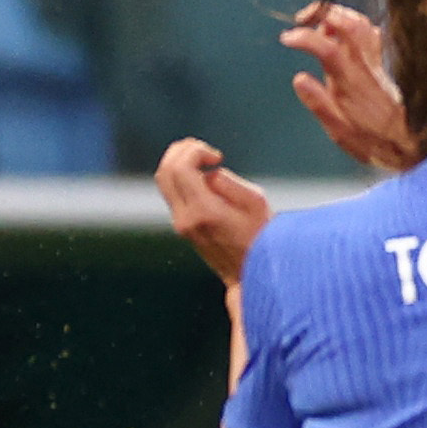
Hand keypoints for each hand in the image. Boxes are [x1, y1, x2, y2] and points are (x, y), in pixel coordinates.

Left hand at [155, 137, 273, 286]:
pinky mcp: (182, 227)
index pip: (181, 167)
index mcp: (204, 212)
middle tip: (205, 151)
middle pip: (166, 170)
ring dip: (179, 161)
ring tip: (202, 158)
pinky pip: (171, 191)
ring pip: (164, 180)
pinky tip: (202, 175)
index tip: (217, 157)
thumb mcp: (257, 203)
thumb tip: (209, 175)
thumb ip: (229, 182)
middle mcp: (186, 219)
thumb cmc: (262, 240)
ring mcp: (181, 225)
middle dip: (183, 151)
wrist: (251, 276)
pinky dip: (181, 175)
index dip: (196, 151)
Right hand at [282, 3, 414, 171]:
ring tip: (320, 24)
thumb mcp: (340, 131)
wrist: (411, 146)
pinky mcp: (383, 66)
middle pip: (348, 24)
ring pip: (361, 24)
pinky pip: (372, 34)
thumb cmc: (373, 142)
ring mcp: (376, 64)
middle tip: (302, 19)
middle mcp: (365, 67)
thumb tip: (298, 78)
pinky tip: (343, 35)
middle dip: (321, 13)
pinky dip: (355, 25)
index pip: (328, 48)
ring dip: (337, 15)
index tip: (287, 38)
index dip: (305, 38)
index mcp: (351, 83)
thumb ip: (319, 104)